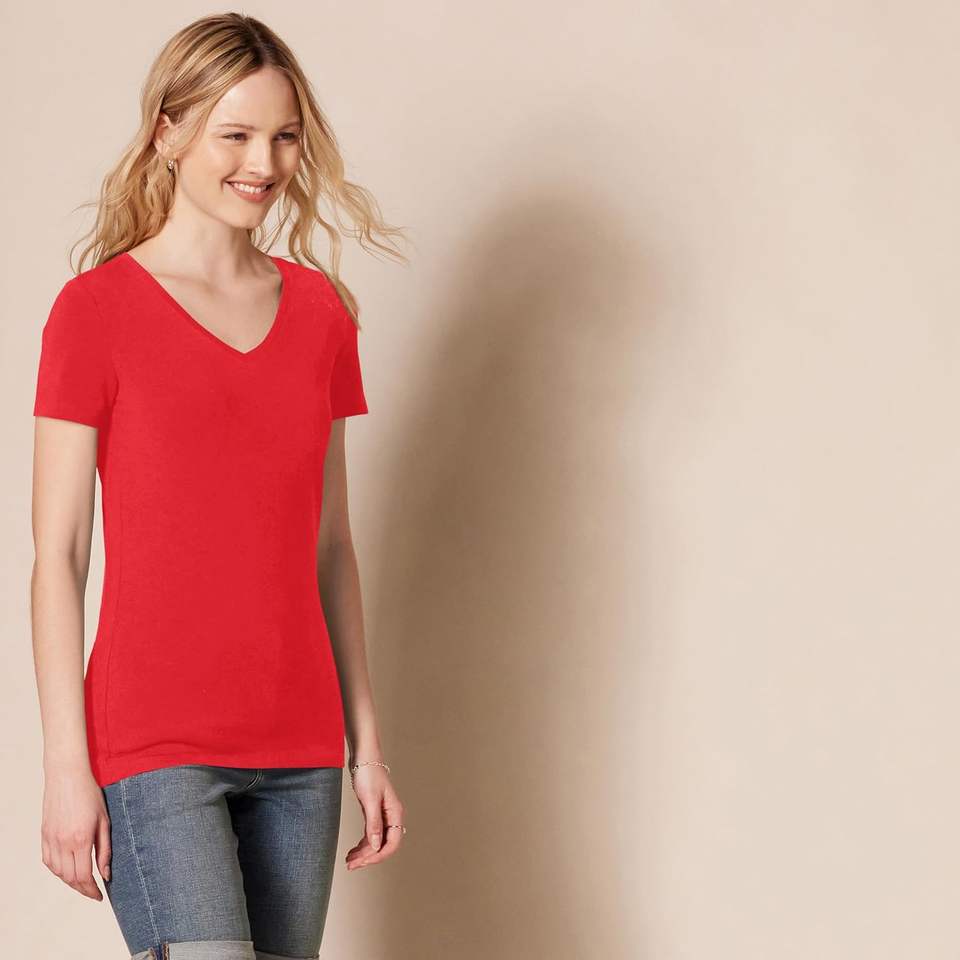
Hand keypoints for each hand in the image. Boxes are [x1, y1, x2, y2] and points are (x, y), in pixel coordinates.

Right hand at [41, 763, 110, 899]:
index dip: (92, 890)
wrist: (67, 776)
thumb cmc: (90, 795)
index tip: (100, 896)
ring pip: (58, 872)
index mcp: (80, 839)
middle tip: (93, 892)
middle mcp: (63, 843)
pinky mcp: (44, 835)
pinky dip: (57, 870)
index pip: (84, 876)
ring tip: (83, 882)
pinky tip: (67, 870)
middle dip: (82, 889)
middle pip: (70, 878)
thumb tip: (106, 874)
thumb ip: (104, 849)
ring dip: (70, 881)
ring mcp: (51, 839)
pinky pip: (48, 861)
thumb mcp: (104, 820)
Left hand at [344, 761, 404, 870]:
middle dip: (368, 857)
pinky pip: (370, 834)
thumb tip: (376, 845)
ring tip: (349, 860)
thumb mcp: (369, 799)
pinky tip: (353, 850)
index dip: (378, 855)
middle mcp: (391, 816)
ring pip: (376, 841)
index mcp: (395, 813)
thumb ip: (374, 823)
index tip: (363, 862)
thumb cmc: (368, 773)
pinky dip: (362, 844)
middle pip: (383, 844)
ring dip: (364, 853)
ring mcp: (382, 815)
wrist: (363, 757)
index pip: (392, 843)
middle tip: (351, 865)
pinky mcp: (373, 812)